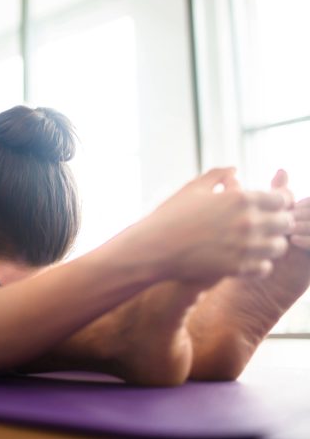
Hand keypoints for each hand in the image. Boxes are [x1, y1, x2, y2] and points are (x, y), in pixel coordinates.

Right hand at [142, 167, 292, 282]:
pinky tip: (247, 259)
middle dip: (278, 222)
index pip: (281, 198)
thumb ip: (217, 175)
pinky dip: (260, 263)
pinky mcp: (237, 268)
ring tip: (258, 242)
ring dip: (271, 243)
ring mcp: (245, 247)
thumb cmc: (170, 215)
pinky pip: (265, 267)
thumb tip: (234, 170)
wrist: (153, 247)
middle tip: (266, 224)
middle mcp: (248, 222)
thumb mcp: (192, 188)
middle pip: (285, 222)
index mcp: (240, 198)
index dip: (278, 201)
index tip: (271, 205)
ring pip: (279, 247)